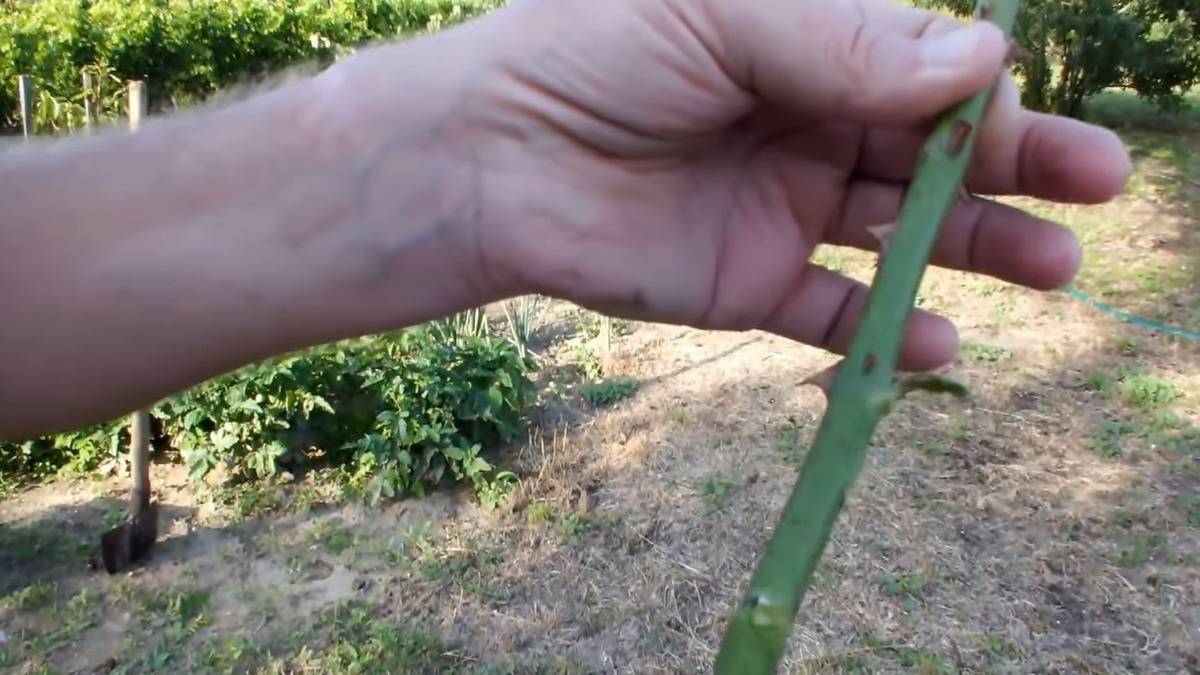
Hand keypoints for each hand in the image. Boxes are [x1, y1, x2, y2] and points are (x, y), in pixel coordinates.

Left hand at [388, 0, 1129, 369]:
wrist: (490, 154)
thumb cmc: (592, 54)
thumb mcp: (724, 14)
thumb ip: (844, 41)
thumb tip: (979, 55)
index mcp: (809, 46)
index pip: (926, 71)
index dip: (979, 99)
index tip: (1009, 123)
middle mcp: (807, 125)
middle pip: (933, 153)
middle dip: (1017, 168)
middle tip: (1098, 188)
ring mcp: (782, 207)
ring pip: (902, 234)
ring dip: (979, 250)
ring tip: (1055, 268)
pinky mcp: (746, 281)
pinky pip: (831, 313)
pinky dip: (883, 333)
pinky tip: (938, 346)